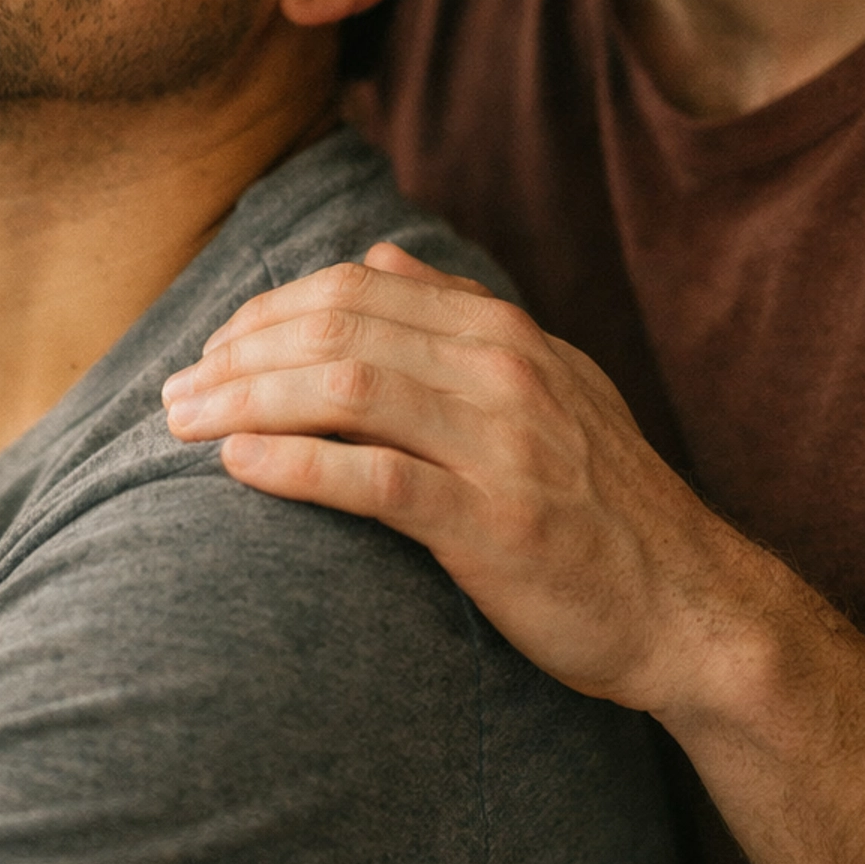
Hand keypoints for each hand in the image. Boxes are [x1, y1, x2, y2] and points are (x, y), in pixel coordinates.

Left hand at [163, 242, 756, 719]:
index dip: (267, 313)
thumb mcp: (550, 385)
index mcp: (506, 335)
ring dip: (247, 400)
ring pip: (347, 389)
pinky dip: (299, 464)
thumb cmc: (601, 503)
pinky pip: (380, 479)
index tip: (211, 350)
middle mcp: (505, 372)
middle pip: (338, 328)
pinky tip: (240, 465)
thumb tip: (381, 254)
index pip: (357, 289)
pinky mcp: (498, 525)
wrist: (690, 609)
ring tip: (184, 424)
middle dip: (239, 353)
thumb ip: (461, 318)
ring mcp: (504, 446)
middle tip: (174, 393)